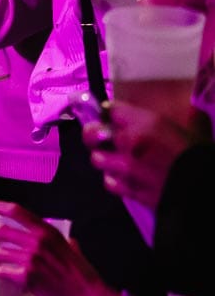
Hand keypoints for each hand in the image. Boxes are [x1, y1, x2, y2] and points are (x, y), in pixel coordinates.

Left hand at [0, 201, 108, 295]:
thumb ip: (65, 243)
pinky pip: (1, 271)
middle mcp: (37, 242)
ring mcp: (30, 260)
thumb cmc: (83, 275)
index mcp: (48, 232)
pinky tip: (4, 274)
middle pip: (0, 231)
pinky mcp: (25, 277)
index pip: (17, 212)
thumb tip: (67, 240)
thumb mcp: (74, 251)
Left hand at [84, 100, 201, 207]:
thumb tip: (186, 106)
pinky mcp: (128, 189)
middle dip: (94, 134)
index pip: (111, 110)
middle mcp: (130, 142)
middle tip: (101, 137)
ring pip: (97, 159)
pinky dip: (115, 181)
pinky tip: (125, 179)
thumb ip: (178, 115)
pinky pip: (109, 182)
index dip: (109, 113)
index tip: (111, 116)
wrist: (205, 188)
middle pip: (92, 133)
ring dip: (106, 160)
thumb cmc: (201, 154)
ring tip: (117, 160)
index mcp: (147, 122)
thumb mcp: (194, 126)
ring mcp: (126, 167)